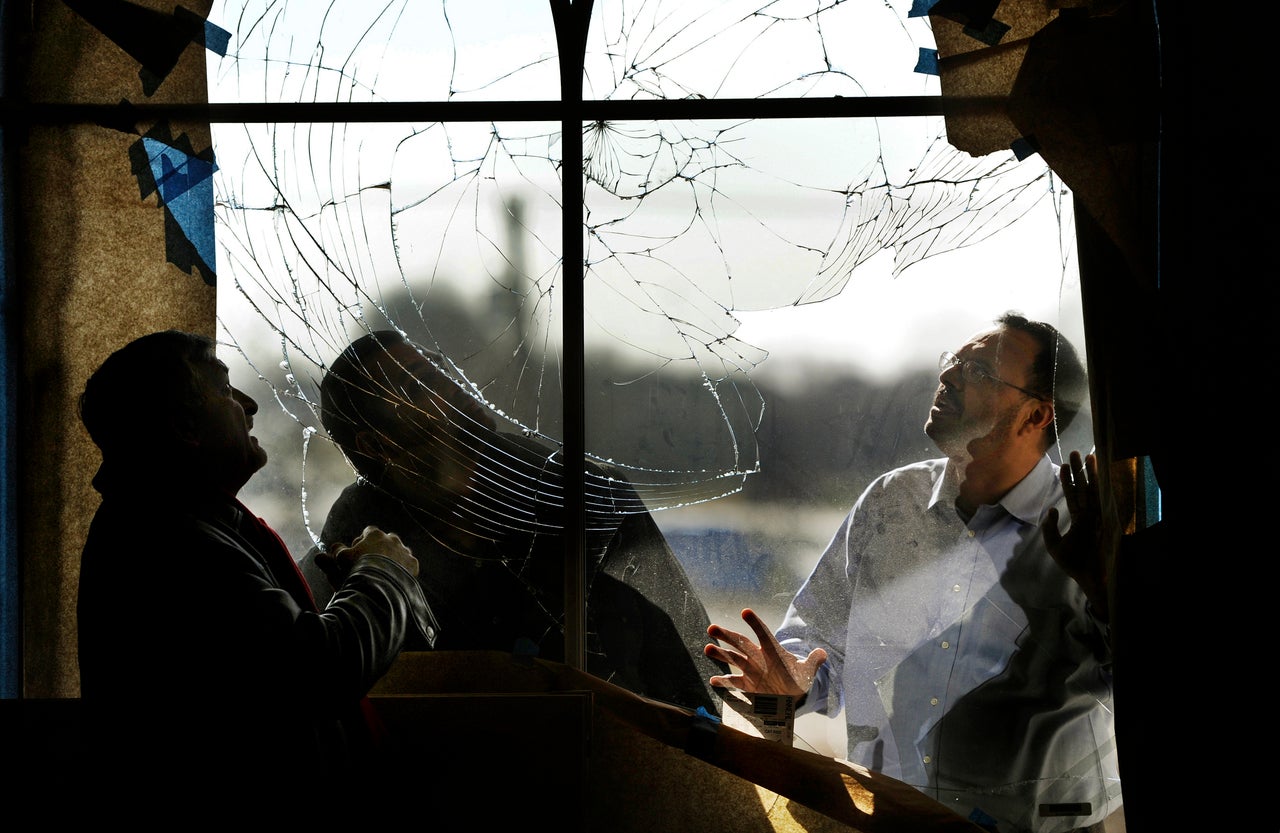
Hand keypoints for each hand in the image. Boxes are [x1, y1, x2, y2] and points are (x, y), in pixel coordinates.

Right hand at [317, 525, 418, 582]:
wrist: (379, 585)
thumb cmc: (357, 569)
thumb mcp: (341, 561)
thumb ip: (332, 556)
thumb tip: (320, 556)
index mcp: (374, 534)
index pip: (368, 531)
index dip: (361, 541)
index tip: (357, 551)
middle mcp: (392, 539)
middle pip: (385, 540)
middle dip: (379, 548)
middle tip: (371, 561)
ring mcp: (404, 551)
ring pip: (398, 551)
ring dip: (392, 557)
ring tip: (384, 570)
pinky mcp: (413, 565)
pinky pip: (408, 564)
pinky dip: (403, 569)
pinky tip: (396, 577)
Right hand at [704, 608, 826, 697]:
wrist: (791, 696)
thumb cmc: (797, 679)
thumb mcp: (807, 672)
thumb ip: (813, 662)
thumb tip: (824, 654)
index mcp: (772, 651)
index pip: (763, 633)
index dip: (755, 623)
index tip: (745, 612)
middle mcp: (758, 658)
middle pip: (740, 643)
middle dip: (727, 636)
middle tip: (712, 628)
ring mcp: (750, 671)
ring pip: (733, 659)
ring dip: (720, 654)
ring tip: (707, 648)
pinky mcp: (747, 685)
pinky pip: (733, 682)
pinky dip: (723, 682)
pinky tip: (714, 680)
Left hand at [1042, 450, 1117, 621]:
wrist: (1089, 577)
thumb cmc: (1074, 564)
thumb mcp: (1054, 545)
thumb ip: (1049, 528)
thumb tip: (1051, 509)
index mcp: (1079, 520)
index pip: (1073, 496)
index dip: (1068, 481)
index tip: (1063, 465)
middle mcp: (1089, 515)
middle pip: (1084, 488)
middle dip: (1080, 471)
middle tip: (1076, 452)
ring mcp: (1098, 517)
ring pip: (1093, 490)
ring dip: (1090, 474)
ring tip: (1086, 456)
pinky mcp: (1105, 521)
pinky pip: (1102, 501)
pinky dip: (1100, 488)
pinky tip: (1097, 474)